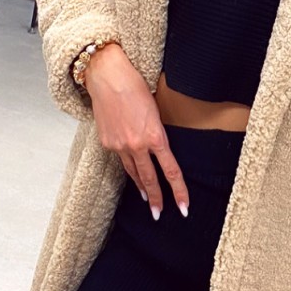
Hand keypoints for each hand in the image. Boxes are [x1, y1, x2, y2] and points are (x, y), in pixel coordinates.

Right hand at [84, 43, 189, 219]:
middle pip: (150, 179)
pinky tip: (131, 171)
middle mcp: (137, 145)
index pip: (171, 171)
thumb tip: (158, 147)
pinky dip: (127, 166)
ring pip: (133, 173)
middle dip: (156, 199)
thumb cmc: (134, 86)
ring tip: (146, 199)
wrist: (107, 76)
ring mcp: (119, 145)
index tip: (183, 208)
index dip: (179, 191)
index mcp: (155, 136)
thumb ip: (157, 133)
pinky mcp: (107, 142)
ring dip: (141, 187)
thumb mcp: (155, 111)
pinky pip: (120, 159)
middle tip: (159, 214)